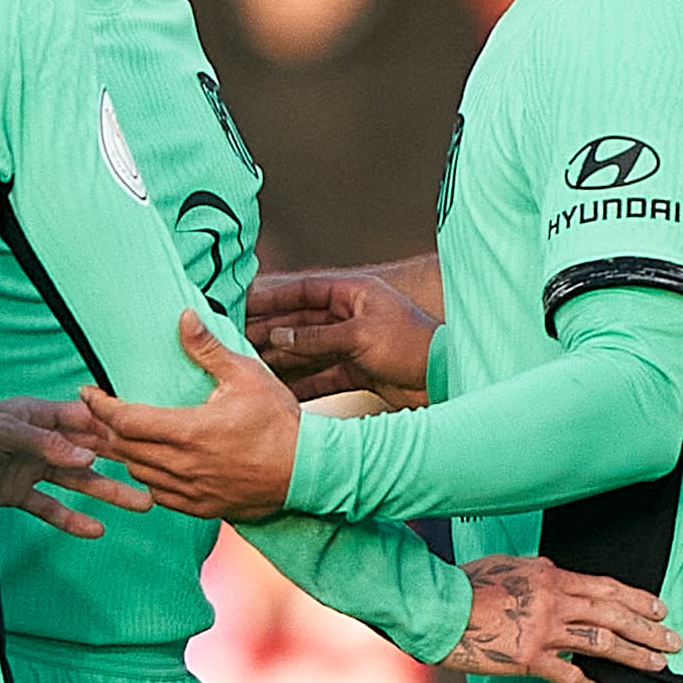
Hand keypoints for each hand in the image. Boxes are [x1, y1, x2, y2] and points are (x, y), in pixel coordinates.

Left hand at [0, 394, 150, 538]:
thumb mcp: (5, 431)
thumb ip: (45, 443)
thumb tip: (89, 458)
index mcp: (39, 415)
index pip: (87, 419)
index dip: (117, 428)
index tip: (150, 437)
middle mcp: (41, 440)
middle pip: (91, 452)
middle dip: (125, 464)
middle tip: (159, 476)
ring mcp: (30, 467)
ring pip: (78, 481)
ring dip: (108, 493)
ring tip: (142, 505)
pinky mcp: (17, 493)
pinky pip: (50, 506)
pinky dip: (70, 519)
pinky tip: (95, 531)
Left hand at [78, 308, 303, 520]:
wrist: (309, 470)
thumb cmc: (279, 421)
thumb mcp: (246, 375)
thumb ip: (208, 349)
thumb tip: (184, 316)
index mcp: (189, 431)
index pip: (125, 420)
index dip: (99, 405)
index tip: (87, 392)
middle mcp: (183, 465)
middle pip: (124, 449)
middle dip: (104, 429)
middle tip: (96, 413)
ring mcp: (192, 491)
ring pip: (138, 474)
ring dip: (124, 454)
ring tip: (117, 436)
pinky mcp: (203, 507)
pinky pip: (160, 497)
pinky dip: (148, 479)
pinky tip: (149, 465)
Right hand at [247, 267, 436, 405]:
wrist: (445, 379)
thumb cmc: (413, 346)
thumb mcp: (360, 336)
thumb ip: (317, 336)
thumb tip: (279, 335)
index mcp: (354, 293)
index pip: (303, 290)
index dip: (272, 297)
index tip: (241, 302)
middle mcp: (351, 316)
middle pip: (301, 321)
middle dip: (270, 330)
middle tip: (238, 339)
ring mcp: (353, 344)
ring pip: (308, 350)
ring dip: (283, 358)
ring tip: (252, 366)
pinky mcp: (358, 371)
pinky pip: (323, 375)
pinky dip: (304, 384)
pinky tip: (283, 392)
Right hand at [450, 555, 681, 682]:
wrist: (438, 608)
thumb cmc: (465, 584)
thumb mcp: (506, 564)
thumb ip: (536, 568)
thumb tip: (554, 568)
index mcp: (551, 576)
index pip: (606, 588)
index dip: (637, 599)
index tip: (661, 609)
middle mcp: (554, 601)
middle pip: (613, 614)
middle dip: (649, 628)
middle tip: (675, 640)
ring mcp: (543, 631)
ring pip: (602, 642)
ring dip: (634, 654)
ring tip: (658, 665)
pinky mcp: (528, 659)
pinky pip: (568, 675)